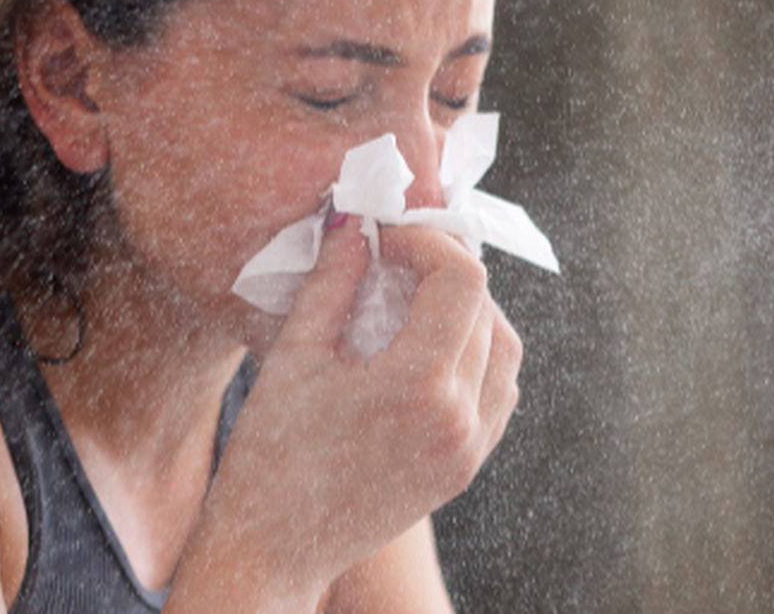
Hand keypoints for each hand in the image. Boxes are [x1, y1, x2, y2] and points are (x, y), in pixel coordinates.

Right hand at [168, 217, 521, 609]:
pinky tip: (426, 345)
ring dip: (469, 311)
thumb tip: (356, 222)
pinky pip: (498, 393)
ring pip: (504, 350)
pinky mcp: (465, 468)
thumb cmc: (268, 455)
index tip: (385, 239)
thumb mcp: (295, 354)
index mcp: (419, 385)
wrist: (270, 551)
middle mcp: (460, 418)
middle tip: (394, 259)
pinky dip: (476, 355)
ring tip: (412, 298)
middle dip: (443, 270)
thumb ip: (334, 280)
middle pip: (486, 309)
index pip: (462, 279)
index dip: (427, 242)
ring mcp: (470, 448)